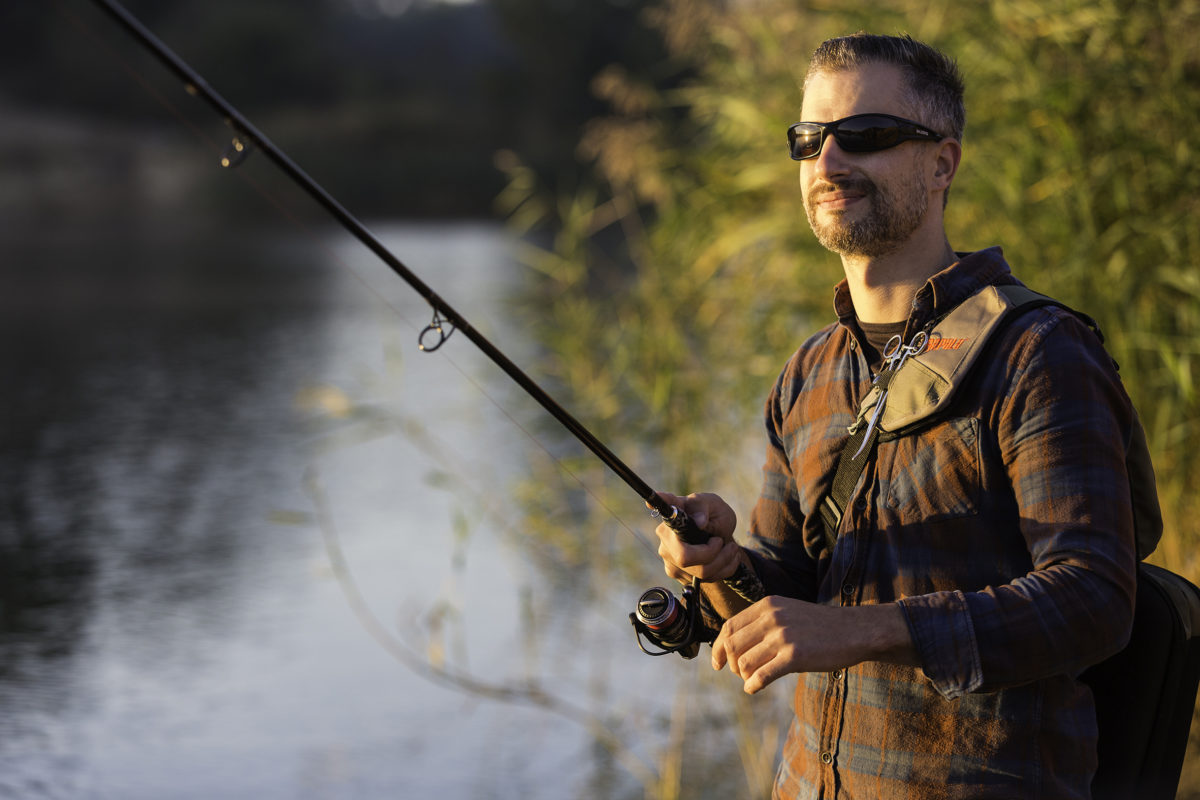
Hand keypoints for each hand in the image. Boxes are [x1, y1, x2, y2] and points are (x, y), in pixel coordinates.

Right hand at [652, 491, 738, 583]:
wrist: (720, 537)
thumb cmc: (713, 516)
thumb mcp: (714, 505)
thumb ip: (704, 508)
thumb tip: (699, 521)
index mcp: (673, 516)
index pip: (663, 509)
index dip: (657, 505)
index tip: (650, 502)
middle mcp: (665, 538)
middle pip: (685, 557)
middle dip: (713, 554)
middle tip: (722, 542)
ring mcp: (669, 558)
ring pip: (700, 572)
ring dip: (723, 561)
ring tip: (730, 549)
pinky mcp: (677, 573)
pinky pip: (704, 579)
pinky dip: (722, 570)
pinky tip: (725, 558)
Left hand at [712, 598, 916, 693]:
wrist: (855, 631)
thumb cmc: (820, 627)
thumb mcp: (788, 613)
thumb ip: (763, 623)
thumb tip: (733, 645)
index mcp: (768, 605)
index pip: (730, 626)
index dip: (718, 647)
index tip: (717, 664)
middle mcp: (772, 618)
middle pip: (733, 645)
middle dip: (732, 664)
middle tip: (740, 674)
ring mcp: (783, 636)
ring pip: (745, 662)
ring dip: (744, 676)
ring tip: (753, 680)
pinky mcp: (795, 656)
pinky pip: (762, 675)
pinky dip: (753, 685)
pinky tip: (754, 688)